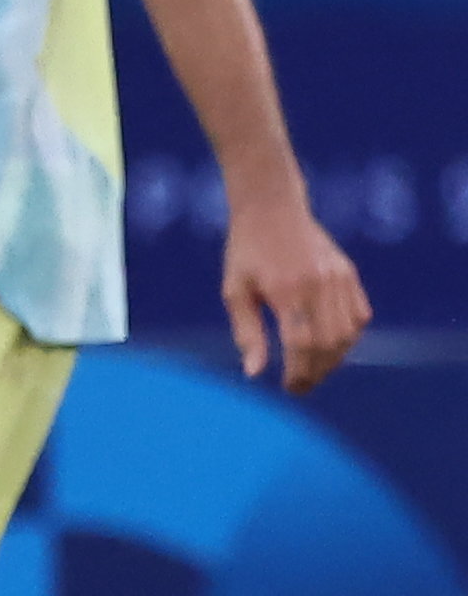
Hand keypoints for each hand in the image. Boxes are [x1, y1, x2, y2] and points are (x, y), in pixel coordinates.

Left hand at [225, 195, 368, 391]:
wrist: (272, 208)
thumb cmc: (246, 251)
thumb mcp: (235, 291)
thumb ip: (247, 333)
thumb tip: (254, 374)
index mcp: (286, 289)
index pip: (301, 344)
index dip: (299, 372)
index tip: (290, 387)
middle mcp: (318, 284)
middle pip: (329, 343)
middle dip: (317, 371)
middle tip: (300, 385)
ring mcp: (339, 278)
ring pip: (348, 333)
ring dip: (334, 359)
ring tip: (313, 369)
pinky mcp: (349, 273)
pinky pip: (360, 316)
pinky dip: (349, 337)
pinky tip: (331, 347)